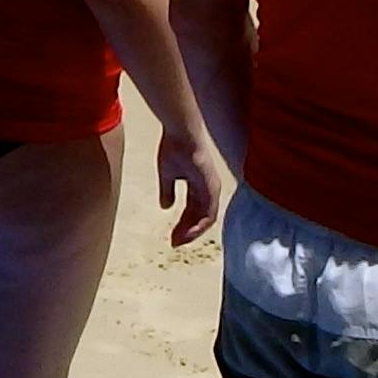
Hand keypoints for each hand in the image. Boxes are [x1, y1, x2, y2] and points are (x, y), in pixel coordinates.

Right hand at [157, 130, 225, 251]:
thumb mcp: (168, 174)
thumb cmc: (174, 148)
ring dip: (193, 232)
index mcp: (199, 185)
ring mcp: (212, 188)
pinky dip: (200, 225)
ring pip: (207, 218)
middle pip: (200, 217)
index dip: (184, 225)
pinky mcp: (212, 187)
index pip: (194, 211)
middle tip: (174, 243)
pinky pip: (210, 212)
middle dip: (187, 231)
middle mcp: (209, 189)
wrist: (180, 133)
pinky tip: (189, 233)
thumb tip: (165, 207)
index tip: (172, 236)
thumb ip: (168, 191)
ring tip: (179, 241)